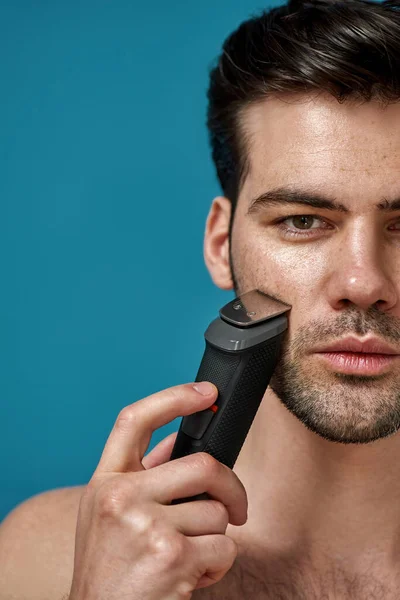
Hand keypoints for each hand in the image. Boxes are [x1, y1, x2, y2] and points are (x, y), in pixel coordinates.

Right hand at [68, 382, 247, 599]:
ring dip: (214, 537)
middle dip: (230, 487)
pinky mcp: (171, 555)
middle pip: (202, 464)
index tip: (205, 392)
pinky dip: (217, 565)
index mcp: (104, 482)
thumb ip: (140, 479)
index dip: (173, 397)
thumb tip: (172, 445)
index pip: (134, 420)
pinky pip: (224, 547)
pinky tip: (190, 576)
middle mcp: (120, 496)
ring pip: (217, 512)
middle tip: (235, 507)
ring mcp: (146, 524)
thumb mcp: (108, 516)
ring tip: (187, 556)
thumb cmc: (108, 570)